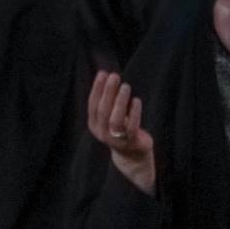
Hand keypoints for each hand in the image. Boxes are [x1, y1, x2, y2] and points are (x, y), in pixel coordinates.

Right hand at [87, 72, 155, 195]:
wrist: (132, 155)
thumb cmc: (120, 129)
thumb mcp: (109, 116)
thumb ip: (107, 101)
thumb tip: (107, 75)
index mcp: (94, 124)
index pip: (93, 104)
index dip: (97, 88)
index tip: (103, 73)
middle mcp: (102, 132)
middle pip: (103, 110)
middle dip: (108, 91)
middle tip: (114, 76)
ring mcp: (115, 139)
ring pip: (115, 119)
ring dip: (119, 101)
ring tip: (125, 86)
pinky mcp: (130, 142)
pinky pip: (131, 126)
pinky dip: (134, 113)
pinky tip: (136, 100)